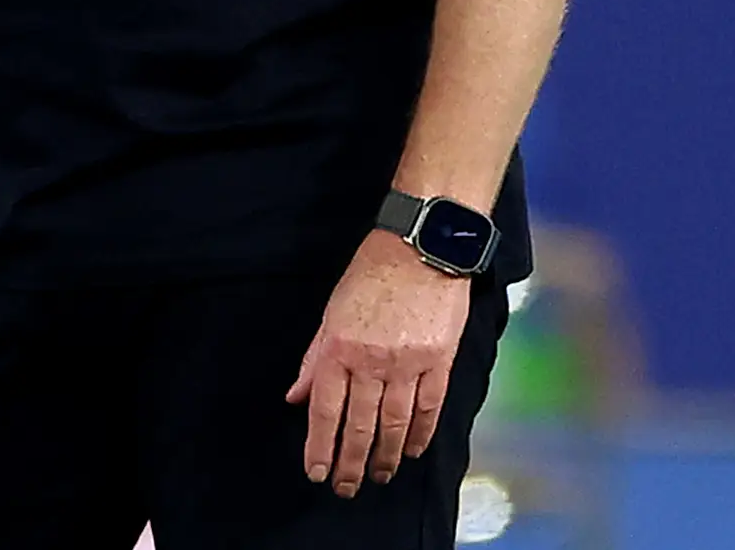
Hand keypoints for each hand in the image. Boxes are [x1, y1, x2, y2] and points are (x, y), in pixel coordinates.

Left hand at [286, 229, 471, 496]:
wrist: (421, 247)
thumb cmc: (370, 275)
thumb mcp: (331, 313)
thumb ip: (314, 359)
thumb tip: (296, 397)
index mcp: (339, 348)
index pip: (325, 410)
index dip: (319, 447)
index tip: (316, 472)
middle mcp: (372, 362)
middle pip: (359, 426)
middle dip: (350, 463)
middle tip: (346, 487)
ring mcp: (408, 364)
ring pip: (395, 425)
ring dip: (385, 457)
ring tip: (378, 476)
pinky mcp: (439, 362)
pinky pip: (429, 409)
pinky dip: (421, 435)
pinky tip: (413, 452)